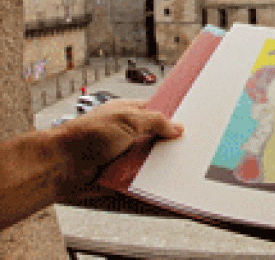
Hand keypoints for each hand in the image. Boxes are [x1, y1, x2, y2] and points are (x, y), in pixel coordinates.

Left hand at [51, 99, 182, 199]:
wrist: (61, 167)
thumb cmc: (87, 136)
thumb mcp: (128, 119)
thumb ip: (155, 121)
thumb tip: (177, 127)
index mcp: (128, 113)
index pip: (157, 112)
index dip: (173, 116)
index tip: (193, 122)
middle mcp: (128, 133)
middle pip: (158, 137)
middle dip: (172, 142)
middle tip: (194, 147)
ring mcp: (125, 154)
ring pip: (152, 159)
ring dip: (163, 163)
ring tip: (186, 165)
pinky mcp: (122, 175)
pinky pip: (143, 177)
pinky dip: (152, 179)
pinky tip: (168, 181)